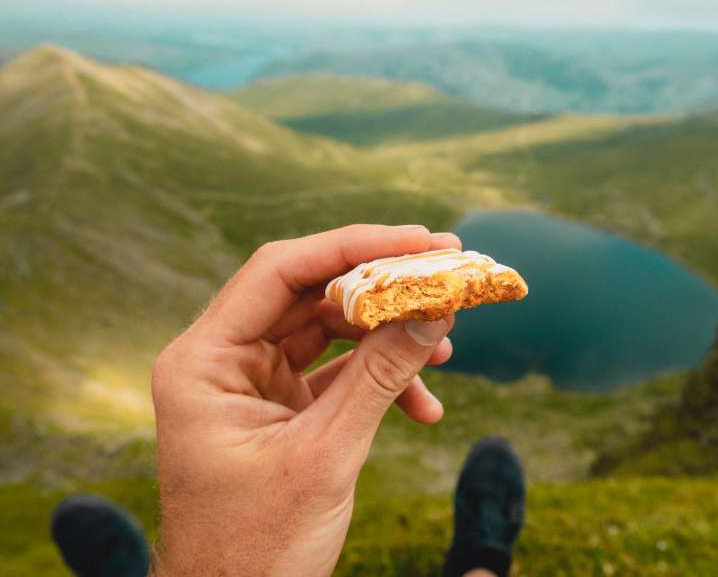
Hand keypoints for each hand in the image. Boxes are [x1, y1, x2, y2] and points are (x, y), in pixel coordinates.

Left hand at [150, 225, 458, 575]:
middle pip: (310, 294)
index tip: (420, 240)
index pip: (280, 271)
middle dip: (381, 290)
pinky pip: (336, 372)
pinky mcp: (279, 405)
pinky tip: (424, 407)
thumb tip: (435, 310)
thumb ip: (380, 377)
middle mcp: (222, 360)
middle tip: (444, 278)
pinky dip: (379, 381)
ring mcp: (251, 382)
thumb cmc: (257, 548)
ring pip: (329, 331)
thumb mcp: (326, 456)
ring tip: (443, 349)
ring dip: (387, 337)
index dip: (353, 247)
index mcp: (204, 361)